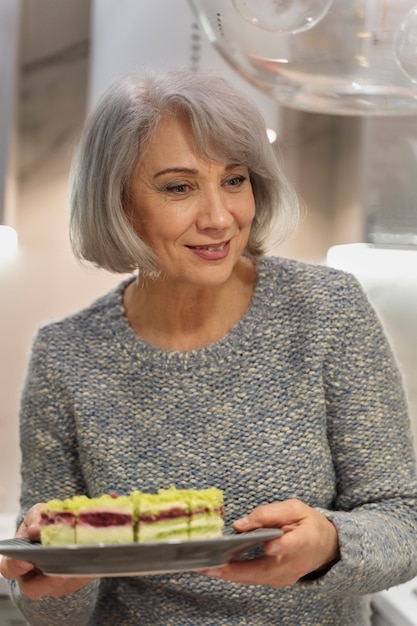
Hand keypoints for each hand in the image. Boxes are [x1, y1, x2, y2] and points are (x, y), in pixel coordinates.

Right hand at [0, 503, 95, 599]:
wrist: (67, 525)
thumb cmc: (45, 521)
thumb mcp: (39, 513)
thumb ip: (36, 518)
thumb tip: (36, 530)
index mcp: (18, 559)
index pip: (10, 568)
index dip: (16, 566)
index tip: (27, 562)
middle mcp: (33, 575)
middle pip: (33, 588)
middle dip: (46, 582)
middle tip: (60, 572)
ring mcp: (53, 582)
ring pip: (59, 587)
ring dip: (69, 575)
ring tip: (80, 563)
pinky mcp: (73, 581)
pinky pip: (79, 580)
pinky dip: (85, 569)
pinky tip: (92, 556)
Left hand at [203, 499, 339, 587]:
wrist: (326, 548)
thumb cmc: (309, 524)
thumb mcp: (295, 508)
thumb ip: (269, 513)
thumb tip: (242, 523)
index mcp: (305, 540)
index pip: (294, 545)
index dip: (281, 547)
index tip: (269, 546)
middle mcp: (294, 563)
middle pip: (263, 570)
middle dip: (234, 570)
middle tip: (209, 565)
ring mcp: (285, 577)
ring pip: (254, 578)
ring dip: (228, 574)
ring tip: (203, 566)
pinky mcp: (276, 581)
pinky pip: (253, 579)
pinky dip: (235, 574)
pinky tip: (216, 566)